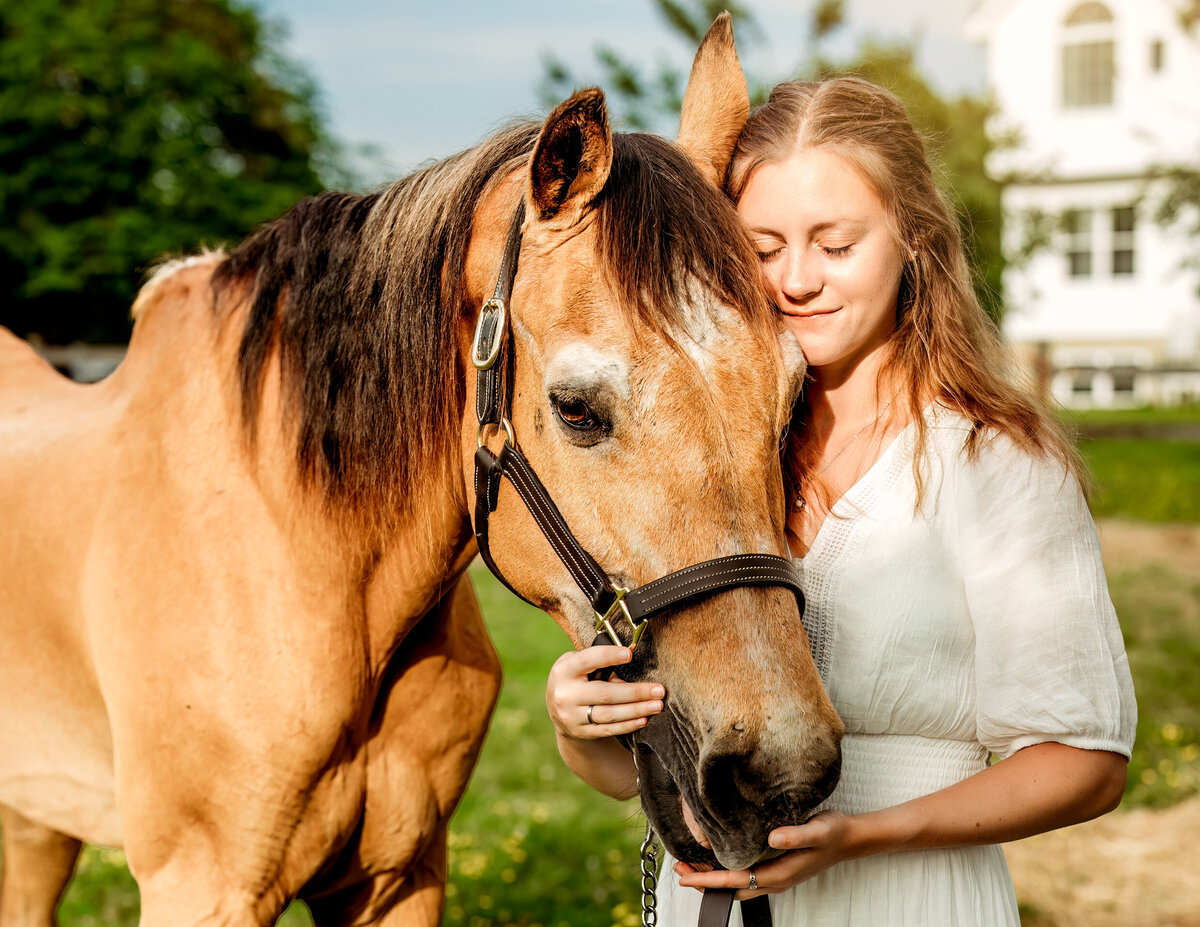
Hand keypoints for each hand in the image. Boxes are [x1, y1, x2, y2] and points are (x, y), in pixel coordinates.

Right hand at [545, 645, 663, 739]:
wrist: (557, 708)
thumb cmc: (576, 677)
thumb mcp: (577, 665)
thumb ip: (598, 664)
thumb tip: (630, 665)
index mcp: (564, 671)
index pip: (587, 660)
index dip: (608, 656)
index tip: (629, 654)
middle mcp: (565, 694)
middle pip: (605, 694)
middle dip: (635, 692)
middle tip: (659, 690)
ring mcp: (571, 716)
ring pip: (609, 714)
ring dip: (637, 710)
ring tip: (657, 705)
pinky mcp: (580, 732)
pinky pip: (608, 729)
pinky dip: (628, 724)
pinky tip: (643, 719)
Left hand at [674, 812, 856, 898]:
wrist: (848, 839)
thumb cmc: (832, 834)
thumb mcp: (817, 830)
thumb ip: (795, 835)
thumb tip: (771, 839)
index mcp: (779, 874)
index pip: (735, 881)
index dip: (708, 880)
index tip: (685, 875)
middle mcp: (773, 880)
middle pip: (730, 888)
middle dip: (703, 881)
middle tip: (679, 868)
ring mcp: (774, 876)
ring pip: (736, 884)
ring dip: (712, 877)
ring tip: (690, 863)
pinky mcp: (775, 868)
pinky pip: (744, 876)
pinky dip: (725, 870)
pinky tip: (716, 856)